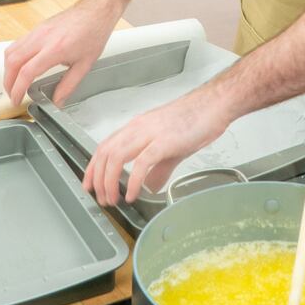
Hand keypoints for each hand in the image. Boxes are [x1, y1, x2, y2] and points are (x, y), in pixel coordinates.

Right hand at [3, 0, 114, 105]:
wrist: (95, 11)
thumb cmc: (93, 33)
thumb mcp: (85, 65)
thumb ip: (68, 85)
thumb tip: (57, 101)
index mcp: (55, 49)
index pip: (27, 72)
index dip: (17, 89)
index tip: (16, 100)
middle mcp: (42, 38)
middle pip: (12, 62)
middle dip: (7, 82)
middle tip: (12, 94)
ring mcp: (37, 31)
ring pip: (10, 51)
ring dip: (8, 70)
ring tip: (13, 83)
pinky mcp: (37, 27)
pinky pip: (17, 43)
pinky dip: (13, 58)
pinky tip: (19, 66)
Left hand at [83, 87, 228, 206]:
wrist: (215, 104)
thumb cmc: (196, 120)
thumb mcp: (171, 146)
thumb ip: (157, 167)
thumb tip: (150, 187)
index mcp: (138, 126)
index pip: (105, 146)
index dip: (93, 167)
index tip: (89, 185)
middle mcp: (139, 127)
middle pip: (106, 153)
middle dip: (98, 179)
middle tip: (101, 199)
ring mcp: (151, 133)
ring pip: (117, 157)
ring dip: (110, 182)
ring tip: (113, 199)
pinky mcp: (165, 140)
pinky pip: (141, 163)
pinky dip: (133, 181)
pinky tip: (133, 194)